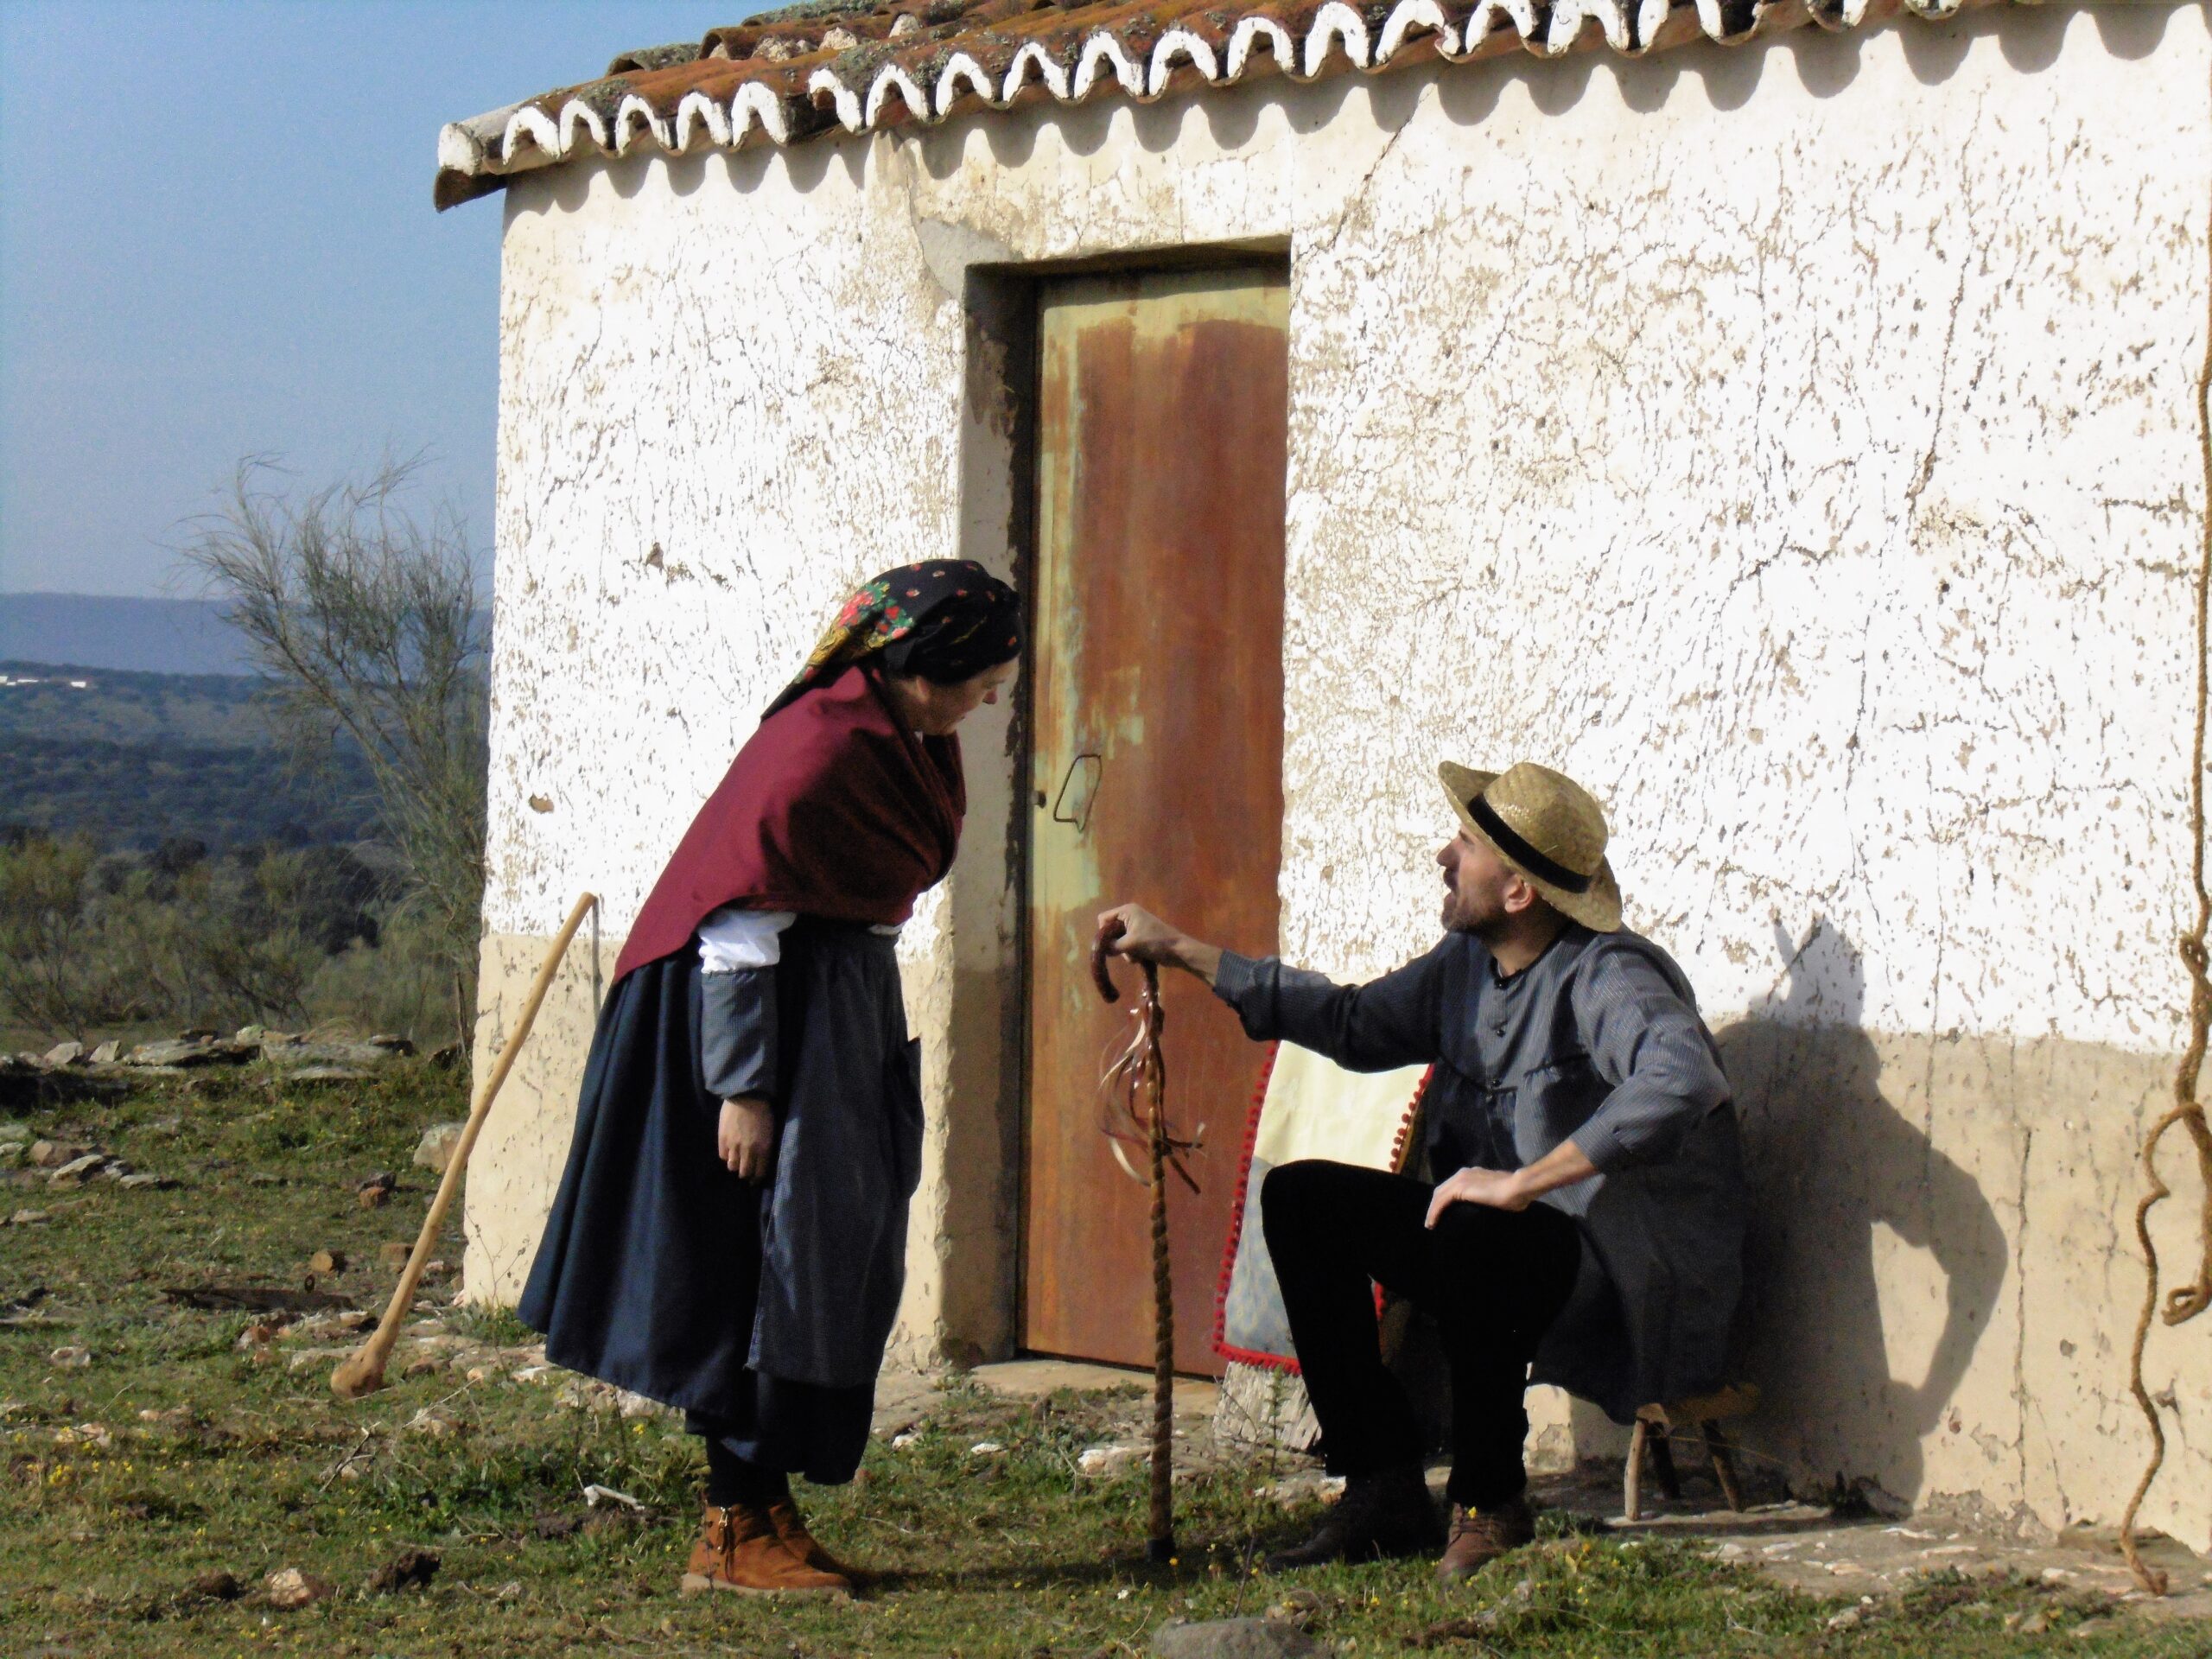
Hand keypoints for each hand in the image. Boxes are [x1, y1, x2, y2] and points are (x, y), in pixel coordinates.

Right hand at [717, 1096, 776, 1182]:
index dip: (757, 1178)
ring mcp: (734, 1146)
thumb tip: (760, 1159)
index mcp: (763, 1149)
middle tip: (745, 1171)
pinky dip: (726, 1156)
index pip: (759, 1172)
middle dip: (746, 1174)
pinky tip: (729, 1152)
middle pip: (745, 1172)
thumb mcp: (770, 1131)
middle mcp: (749, 1151)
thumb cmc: (763, 1111)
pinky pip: (723, 1156)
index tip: (755, 1179)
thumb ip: (764, 1147)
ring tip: (736, 1162)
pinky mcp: (723, 1140)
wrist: (746, 1097)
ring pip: (732, 1167)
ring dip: (735, 1166)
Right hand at [1096, 903, 1223, 984]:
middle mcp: (1130, 916)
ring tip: (1136, 955)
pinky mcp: (1141, 938)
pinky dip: (1132, 953)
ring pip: (1119, 942)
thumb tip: (1101, 950)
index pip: (1103, 919)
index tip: (1107, 944)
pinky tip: (1140, 958)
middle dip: (1116, 944)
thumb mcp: (1129, 944)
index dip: (1103, 932)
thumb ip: (1112, 946)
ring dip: (1125, 951)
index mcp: (1127, 911)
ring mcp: (1136, 927)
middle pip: (1110, 931)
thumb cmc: (1154, 942)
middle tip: (1123, 951)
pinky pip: (1128, 946)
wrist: (1177, 950)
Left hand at [1424, 1165, 1530, 1226]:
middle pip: (1442, 1190)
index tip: (1443, 1214)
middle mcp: (1463, 1174)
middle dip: (1435, 1205)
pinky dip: (1435, 1212)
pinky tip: (1433, 1222)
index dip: (1444, 1200)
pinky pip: (1441, 1201)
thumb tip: (1489, 1209)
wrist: (1517, 1188)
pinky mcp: (1460, 1188)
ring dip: (1432, 1210)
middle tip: (1433, 1221)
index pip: (1452, 1187)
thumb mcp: (1496, 1197)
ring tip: (1430, 1224)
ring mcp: (1460, 1179)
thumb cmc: (1513, 1195)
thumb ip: (1489, 1199)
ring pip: (1439, 1196)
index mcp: (1472, 1174)